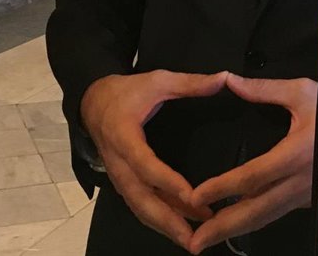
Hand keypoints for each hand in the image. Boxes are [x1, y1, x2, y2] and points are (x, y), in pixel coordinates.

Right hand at [80, 70, 228, 249]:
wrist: (92, 101)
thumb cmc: (127, 91)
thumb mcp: (158, 80)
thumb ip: (190, 83)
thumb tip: (225, 79)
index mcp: (124, 136)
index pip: (146, 165)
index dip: (168, 183)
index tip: (193, 197)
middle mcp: (118, 162)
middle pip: (140, 198)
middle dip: (168, 220)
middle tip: (196, 237)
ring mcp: (118, 175)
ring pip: (139, 207)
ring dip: (165, 225)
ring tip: (194, 239)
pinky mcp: (122, 181)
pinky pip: (138, 204)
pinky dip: (158, 219)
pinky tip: (181, 228)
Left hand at [187, 73, 317, 253]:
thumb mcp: (304, 91)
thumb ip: (264, 89)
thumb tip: (228, 80)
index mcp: (295, 156)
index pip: (251, 177)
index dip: (221, 188)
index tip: (194, 196)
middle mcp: (298, 183)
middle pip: (254, 212)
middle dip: (221, 228)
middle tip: (191, 244)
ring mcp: (304, 196)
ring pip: (264, 218)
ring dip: (234, 230)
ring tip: (204, 240)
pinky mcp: (309, 200)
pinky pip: (275, 213)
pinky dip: (252, 221)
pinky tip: (233, 223)